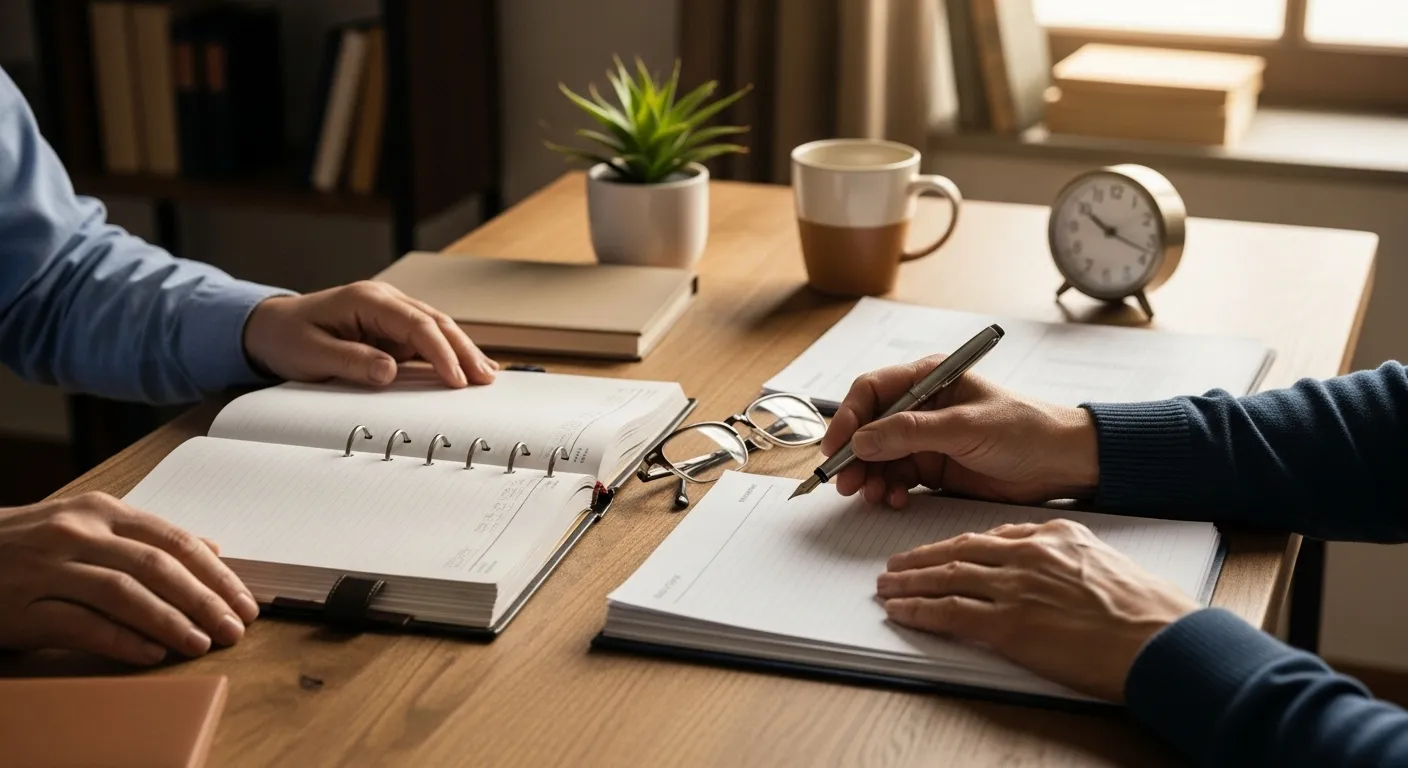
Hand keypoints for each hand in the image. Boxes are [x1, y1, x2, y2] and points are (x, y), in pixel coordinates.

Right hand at [0, 493, 258, 664]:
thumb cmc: (32, 542)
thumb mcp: (89, 525)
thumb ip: (148, 537)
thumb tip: (213, 549)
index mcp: (101, 512)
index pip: (173, 541)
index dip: (215, 574)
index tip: (244, 601)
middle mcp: (77, 534)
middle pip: (156, 567)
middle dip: (203, 600)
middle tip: (234, 629)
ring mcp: (47, 570)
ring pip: (123, 594)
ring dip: (169, 622)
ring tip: (200, 644)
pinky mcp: (22, 608)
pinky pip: (81, 626)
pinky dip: (121, 641)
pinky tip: (151, 654)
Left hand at [243, 281, 497, 388]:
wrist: (270, 328)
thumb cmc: (287, 337)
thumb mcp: (311, 353)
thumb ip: (351, 361)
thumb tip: (389, 372)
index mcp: (367, 299)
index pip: (416, 323)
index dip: (440, 351)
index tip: (455, 378)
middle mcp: (386, 301)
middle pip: (436, 322)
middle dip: (463, 350)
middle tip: (485, 378)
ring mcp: (392, 315)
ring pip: (438, 330)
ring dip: (463, 352)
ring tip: (487, 376)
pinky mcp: (393, 331)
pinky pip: (428, 342)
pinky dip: (450, 355)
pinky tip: (469, 369)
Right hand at [820, 356, 1098, 507]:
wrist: (1063, 464)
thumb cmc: (1026, 429)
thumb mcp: (966, 427)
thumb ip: (912, 433)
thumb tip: (862, 441)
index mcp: (929, 379)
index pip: (872, 391)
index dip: (849, 418)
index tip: (836, 447)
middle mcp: (922, 407)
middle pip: (869, 427)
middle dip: (854, 455)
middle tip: (846, 482)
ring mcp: (926, 439)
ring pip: (879, 457)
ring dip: (869, 476)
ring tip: (872, 495)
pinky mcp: (934, 468)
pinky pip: (896, 477)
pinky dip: (889, 490)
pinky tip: (894, 499)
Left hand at [878, 519, 1198, 701]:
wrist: (1160, 639)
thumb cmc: (1144, 609)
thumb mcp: (1103, 560)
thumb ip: (1065, 555)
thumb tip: (1040, 562)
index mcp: (1052, 535)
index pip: (988, 535)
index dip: (953, 544)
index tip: (936, 550)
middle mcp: (1028, 555)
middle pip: (958, 551)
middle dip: (921, 559)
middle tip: (895, 566)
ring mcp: (1015, 589)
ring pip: (947, 578)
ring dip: (910, 584)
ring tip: (888, 588)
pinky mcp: (1009, 625)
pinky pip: (950, 614)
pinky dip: (920, 612)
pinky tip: (902, 612)